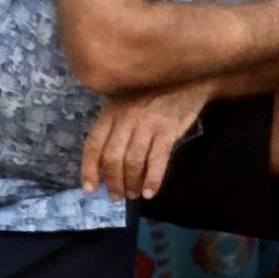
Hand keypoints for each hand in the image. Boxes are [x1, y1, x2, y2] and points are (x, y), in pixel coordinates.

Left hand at [80, 82, 210, 199]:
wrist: (189, 80)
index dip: (90, 169)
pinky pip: (157, 159)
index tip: (90, 188)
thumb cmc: (154, 95)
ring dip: (131, 183)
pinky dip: (153, 179)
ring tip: (133, 195)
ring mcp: (147, 124)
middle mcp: (126, 118)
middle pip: (113, 157)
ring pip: (133, 161)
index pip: (94, 144)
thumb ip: (115, 128)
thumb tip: (105, 164)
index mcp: (111, 112)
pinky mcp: (168, 130)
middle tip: (116, 196)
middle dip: (113, 182)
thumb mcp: (127, 104)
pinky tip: (150, 192)